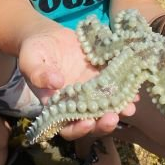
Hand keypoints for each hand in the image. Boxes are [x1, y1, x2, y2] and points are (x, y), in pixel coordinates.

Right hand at [18, 26, 133, 139]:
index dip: (78, 129)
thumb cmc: (34, 50)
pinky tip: (134, 89)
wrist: (48, 35)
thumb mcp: (30, 60)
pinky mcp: (100, 76)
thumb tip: (56, 83)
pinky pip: (114, 86)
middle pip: (91, 121)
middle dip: (103, 123)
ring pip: (106, 106)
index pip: (67, 127)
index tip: (88, 122)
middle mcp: (76, 103)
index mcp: (56, 106)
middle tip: (114, 117)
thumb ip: (38, 73)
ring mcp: (90, 90)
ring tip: (130, 106)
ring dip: (119, 109)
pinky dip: (125, 90)